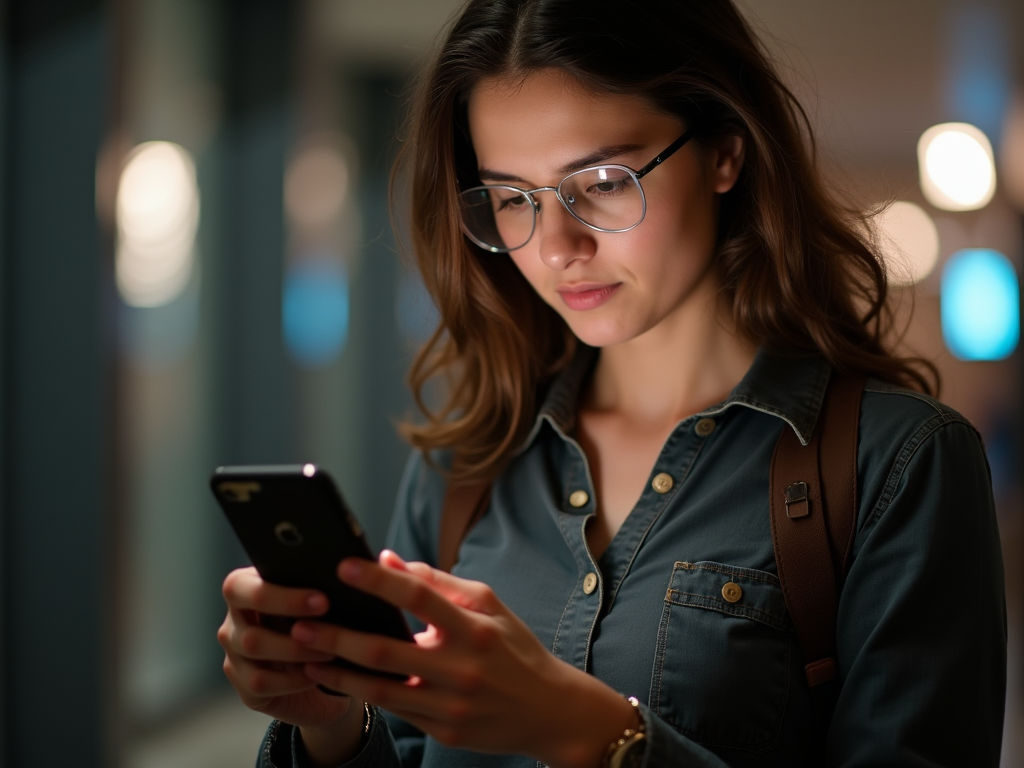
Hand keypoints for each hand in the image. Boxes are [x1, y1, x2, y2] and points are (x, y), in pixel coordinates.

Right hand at [218, 567, 353, 728]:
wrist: (326, 679)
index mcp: (247, 589)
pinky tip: (317, 674)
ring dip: (296, 647)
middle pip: (248, 610)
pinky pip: (261, 681)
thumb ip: (319, 585)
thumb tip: (346, 573)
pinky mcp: (244, 686)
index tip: (323, 598)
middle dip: (288, 608)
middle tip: (327, 612)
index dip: (280, 591)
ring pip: (253, 645)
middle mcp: (234, 620)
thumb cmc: (323, 628)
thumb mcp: (319, 605)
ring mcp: (234, 655)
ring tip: (330, 649)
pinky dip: (293, 679)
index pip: (243, 583)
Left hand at [291, 552, 636, 767]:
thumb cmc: (513, 649)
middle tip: (301, 623)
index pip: (419, 597)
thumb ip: (439, 582)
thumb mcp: (488, 605)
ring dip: (339, 673)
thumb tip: (389, 559)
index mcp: (474, 628)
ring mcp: (452, 705)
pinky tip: (338, 680)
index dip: (379, 580)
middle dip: (338, 636)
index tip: (343, 566)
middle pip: (387, 650)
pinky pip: (396, 711)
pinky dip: (364, 695)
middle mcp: (462, 668)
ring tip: (306, 658)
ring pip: (382, 690)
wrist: (549, 710)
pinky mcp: (445, 731)